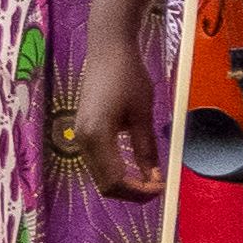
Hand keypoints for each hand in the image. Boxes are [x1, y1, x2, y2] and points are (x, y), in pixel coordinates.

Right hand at [74, 40, 163, 202]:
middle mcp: (83, 141)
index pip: (115, 180)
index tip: (162, 188)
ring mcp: (80, 136)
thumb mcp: (143, 114)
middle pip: (104, 183)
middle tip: (158, 187)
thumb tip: (155, 178)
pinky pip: (99, 162)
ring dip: (124, 182)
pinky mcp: (84, 131)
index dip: (139, 191)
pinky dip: (117, 171)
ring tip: (150, 179)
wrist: (108, 51)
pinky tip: (135, 166)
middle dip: (131, 192)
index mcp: (97, 136)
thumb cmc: (128, 77)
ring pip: (101, 175)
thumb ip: (146, 149)